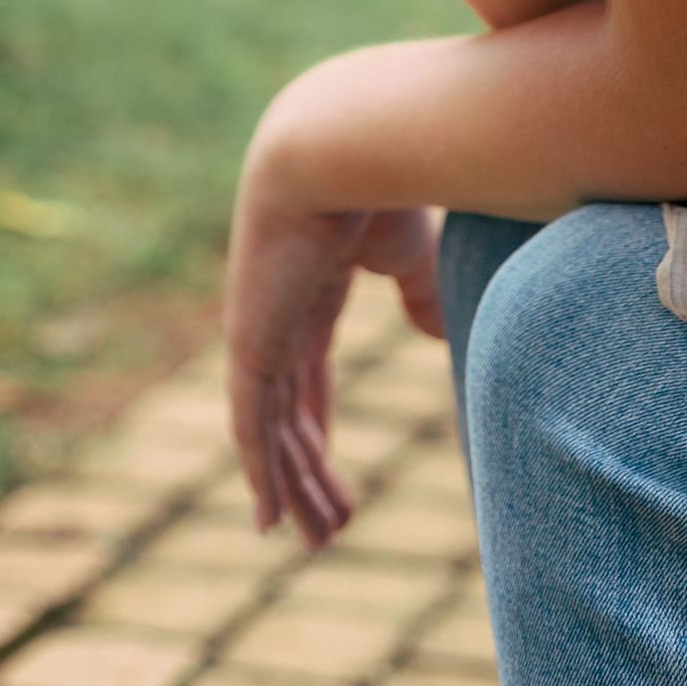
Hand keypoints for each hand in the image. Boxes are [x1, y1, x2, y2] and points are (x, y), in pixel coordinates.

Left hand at [225, 132, 442, 546]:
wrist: (340, 145)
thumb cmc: (384, 183)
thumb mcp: (413, 251)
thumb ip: (421, 294)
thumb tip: (434, 337)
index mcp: (314, 280)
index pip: (306, 367)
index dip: (316, 419)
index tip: (326, 463)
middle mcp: (278, 310)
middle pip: (287, 408)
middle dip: (306, 467)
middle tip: (327, 525)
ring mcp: (260, 328)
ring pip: (271, 429)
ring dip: (293, 486)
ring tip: (315, 540)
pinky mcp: (252, 342)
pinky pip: (252, 426)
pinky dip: (261, 474)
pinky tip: (271, 520)